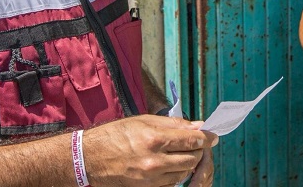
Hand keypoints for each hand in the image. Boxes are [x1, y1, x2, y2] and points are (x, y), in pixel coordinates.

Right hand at [82, 114, 217, 186]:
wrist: (90, 159)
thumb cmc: (115, 135)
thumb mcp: (143, 121)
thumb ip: (174, 124)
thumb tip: (198, 126)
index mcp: (155, 139)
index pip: (192, 140)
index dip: (206, 137)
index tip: (212, 135)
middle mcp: (155, 161)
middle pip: (192, 158)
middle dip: (198, 150)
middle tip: (195, 143)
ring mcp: (152, 178)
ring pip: (184, 172)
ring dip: (187, 162)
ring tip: (180, 152)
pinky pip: (173, 183)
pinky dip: (176, 173)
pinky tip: (168, 163)